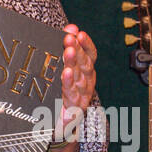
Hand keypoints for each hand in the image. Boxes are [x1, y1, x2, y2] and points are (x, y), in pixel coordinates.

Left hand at [59, 23, 96, 137]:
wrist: (61, 124)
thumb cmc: (63, 93)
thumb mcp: (65, 68)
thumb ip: (68, 47)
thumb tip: (70, 27)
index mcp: (86, 71)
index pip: (90, 55)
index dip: (86, 44)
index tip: (79, 33)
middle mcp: (87, 82)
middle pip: (84, 64)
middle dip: (77, 50)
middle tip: (69, 39)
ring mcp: (82, 95)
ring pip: (79, 77)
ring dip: (73, 63)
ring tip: (67, 52)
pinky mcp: (74, 108)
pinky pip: (72, 94)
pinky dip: (69, 83)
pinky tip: (65, 74)